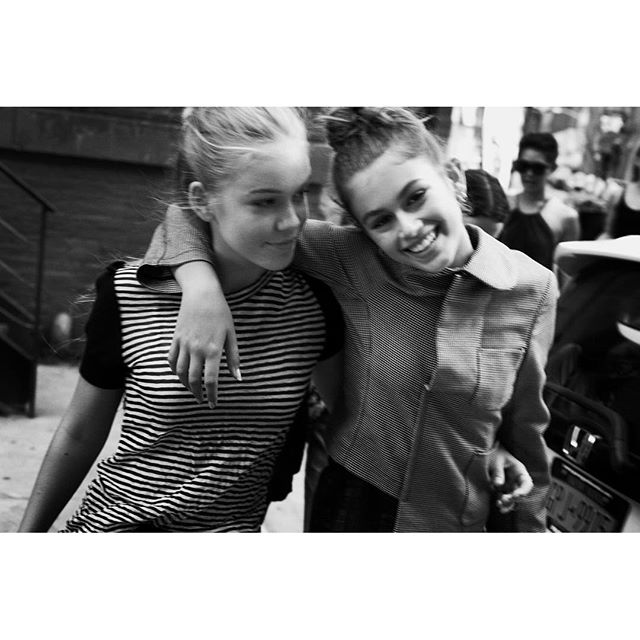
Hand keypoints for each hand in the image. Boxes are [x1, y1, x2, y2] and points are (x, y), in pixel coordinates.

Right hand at [168, 287, 240, 407]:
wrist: (202, 294)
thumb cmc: (221, 313)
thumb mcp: (231, 335)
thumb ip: (233, 358)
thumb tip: (237, 378)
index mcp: (213, 350)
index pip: (211, 380)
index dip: (212, 395)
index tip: (213, 404)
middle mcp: (196, 349)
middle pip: (193, 379)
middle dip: (197, 393)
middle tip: (202, 400)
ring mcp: (183, 344)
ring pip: (180, 372)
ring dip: (185, 384)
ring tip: (193, 390)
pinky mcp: (176, 338)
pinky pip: (171, 359)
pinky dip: (174, 370)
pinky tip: (180, 375)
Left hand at [488, 445, 533, 513]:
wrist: (489, 452)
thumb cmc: (495, 453)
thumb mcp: (496, 460)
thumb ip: (498, 472)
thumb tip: (498, 485)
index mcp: (520, 471)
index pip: (527, 483)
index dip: (523, 491)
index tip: (515, 496)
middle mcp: (517, 480)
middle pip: (520, 494)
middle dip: (513, 499)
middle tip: (504, 500)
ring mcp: (510, 485)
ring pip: (513, 499)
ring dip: (508, 504)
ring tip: (500, 506)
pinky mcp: (502, 489)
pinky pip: (504, 498)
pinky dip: (502, 502)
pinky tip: (497, 504)